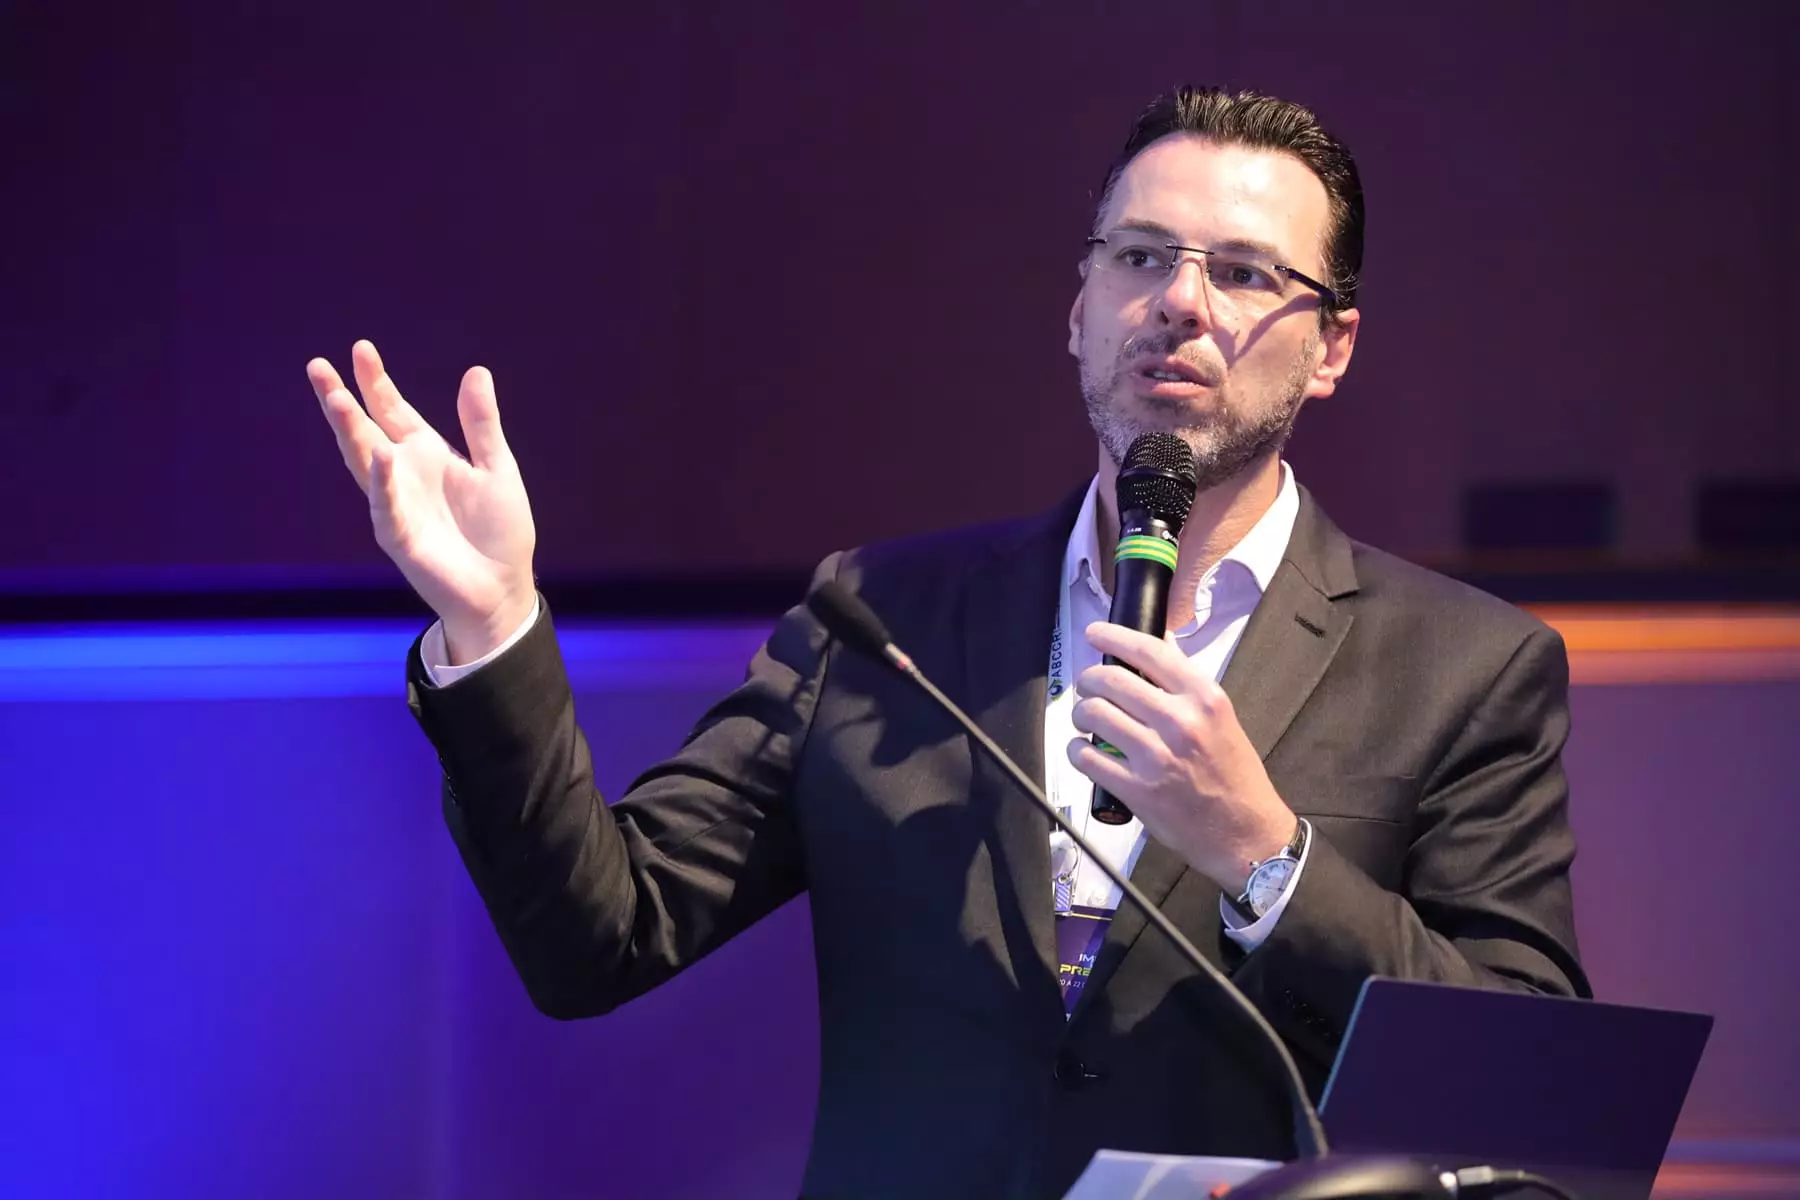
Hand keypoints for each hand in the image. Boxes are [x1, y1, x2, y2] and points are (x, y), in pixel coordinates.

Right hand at [308, 340, 537, 663]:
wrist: (502, 589)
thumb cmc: (499, 532)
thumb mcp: (497, 468)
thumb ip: (482, 424)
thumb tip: (476, 371)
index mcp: (427, 455)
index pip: (393, 411)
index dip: (377, 382)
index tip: (361, 349)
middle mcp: (404, 476)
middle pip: (365, 431)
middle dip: (343, 400)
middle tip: (318, 366)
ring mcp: (397, 506)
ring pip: (364, 464)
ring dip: (350, 433)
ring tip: (336, 399)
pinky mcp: (402, 540)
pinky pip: (388, 508)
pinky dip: (384, 484)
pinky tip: (381, 458)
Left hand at [1067, 622, 1297, 895]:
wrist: (1246, 833)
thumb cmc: (1234, 774)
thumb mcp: (1221, 718)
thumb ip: (1185, 688)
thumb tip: (1151, 654)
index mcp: (1204, 698)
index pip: (1148, 651)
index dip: (1113, 636)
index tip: (1094, 633)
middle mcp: (1180, 721)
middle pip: (1110, 680)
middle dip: (1089, 680)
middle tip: (1088, 687)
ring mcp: (1156, 757)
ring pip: (1093, 715)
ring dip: (1081, 714)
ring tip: (1088, 720)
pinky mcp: (1136, 790)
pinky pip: (1086, 757)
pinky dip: (1078, 751)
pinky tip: (1085, 751)